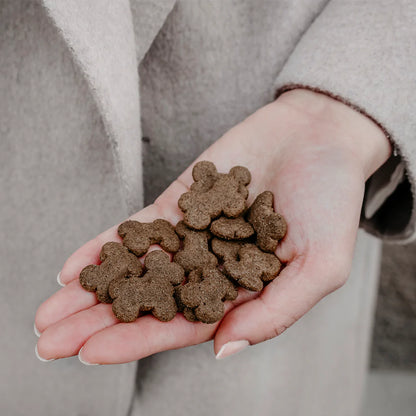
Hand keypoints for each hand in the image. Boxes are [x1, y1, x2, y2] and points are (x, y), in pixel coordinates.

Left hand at [35, 89, 390, 363]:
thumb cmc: (332, 200)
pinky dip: (107, 246)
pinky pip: (138, 227)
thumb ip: (276, 310)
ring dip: (94, 289)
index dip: (139, 340)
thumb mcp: (322, 264)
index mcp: (243, 291)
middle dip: (101, 322)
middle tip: (50, 343)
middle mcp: (212, 267)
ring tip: (49, 313)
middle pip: (150, 301)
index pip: (185, 325)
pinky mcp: (181, 201)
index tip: (92, 353)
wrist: (319, 136)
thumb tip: (222, 348)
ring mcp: (192, 232)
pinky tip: (74, 267)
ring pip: (137, 268)